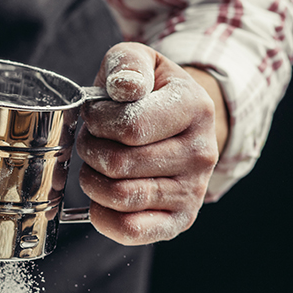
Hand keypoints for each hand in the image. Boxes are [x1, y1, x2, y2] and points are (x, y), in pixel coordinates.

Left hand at [76, 42, 228, 244]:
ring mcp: (192, 191)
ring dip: (91, 180)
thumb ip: (128, 64)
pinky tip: (101, 197)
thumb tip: (125, 88)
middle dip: (90, 150)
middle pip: (119, 164)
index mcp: (195, 108)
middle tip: (92, 141)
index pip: (130, 126)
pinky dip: (102, 216)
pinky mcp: (178, 221)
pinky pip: (130, 230)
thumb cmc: (149, 93)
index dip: (97, 122)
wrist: (179, 123)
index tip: (95, 115)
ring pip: (119, 196)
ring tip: (96, 164)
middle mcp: (202, 153)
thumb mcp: (139, 62)